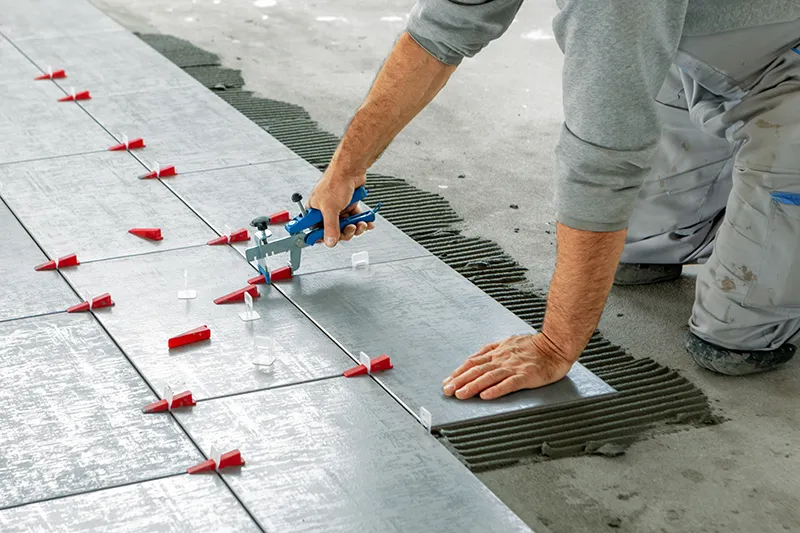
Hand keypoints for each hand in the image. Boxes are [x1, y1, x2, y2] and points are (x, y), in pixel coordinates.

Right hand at [307, 167, 373, 247]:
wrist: (351, 169)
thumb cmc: (336, 182)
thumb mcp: (330, 208)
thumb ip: (330, 227)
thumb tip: (330, 242)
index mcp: (314, 210)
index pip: (314, 230)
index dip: (322, 237)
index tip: (330, 242)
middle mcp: (325, 210)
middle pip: (333, 231)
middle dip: (345, 232)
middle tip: (350, 229)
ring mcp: (338, 208)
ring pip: (346, 226)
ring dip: (355, 227)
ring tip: (360, 224)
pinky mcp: (348, 206)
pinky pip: (354, 219)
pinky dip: (361, 221)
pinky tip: (366, 222)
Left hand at [442, 334, 574, 399]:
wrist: (556, 345)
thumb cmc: (535, 346)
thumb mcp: (509, 342)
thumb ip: (493, 349)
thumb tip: (476, 356)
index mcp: (498, 352)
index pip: (473, 362)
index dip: (459, 372)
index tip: (448, 381)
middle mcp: (502, 358)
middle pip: (477, 370)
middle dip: (460, 380)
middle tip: (447, 390)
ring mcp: (514, 367)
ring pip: (489, 377)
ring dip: (472, 386)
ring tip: (460, 394)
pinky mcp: (526, 376)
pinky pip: (509, 384)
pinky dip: (496, 390)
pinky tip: (485, 396)